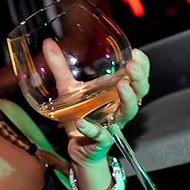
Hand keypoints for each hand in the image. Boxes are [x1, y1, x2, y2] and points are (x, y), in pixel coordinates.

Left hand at [42, 43, 149, 165]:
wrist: (77, 146)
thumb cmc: (80, 114)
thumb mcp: (68, 88)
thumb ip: (59, 67)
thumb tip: (47, 43)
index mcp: (115, 93)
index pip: (137, 77)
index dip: (142, 66)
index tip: (136, 52)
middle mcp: (119, 107)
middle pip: (139, 92)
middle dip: (139, 78)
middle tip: (132, 66)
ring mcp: (112, 124)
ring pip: (128, 112)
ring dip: (128, 99)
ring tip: (122, 85)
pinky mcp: (100, 140)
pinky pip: (100, 135)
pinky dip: (91, 129)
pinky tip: (82, 122)